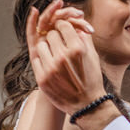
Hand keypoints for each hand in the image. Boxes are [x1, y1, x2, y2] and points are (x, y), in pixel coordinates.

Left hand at [26, 0, 105, 114]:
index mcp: (77, 49)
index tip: (64, 30)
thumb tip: (77, 24)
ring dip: (46, 47)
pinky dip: (42, 60)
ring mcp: (51, 68)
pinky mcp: (42, 78)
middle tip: (60, 44)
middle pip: (50, 34)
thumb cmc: (91, 80)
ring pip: (40, 45)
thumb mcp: (93, 57)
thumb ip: (84, 38)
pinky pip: (36, 59)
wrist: (87, 105)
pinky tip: (51, 65)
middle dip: (55, 37)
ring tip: (55, 55)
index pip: (63, 25)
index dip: (63, 26)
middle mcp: (63, 57)